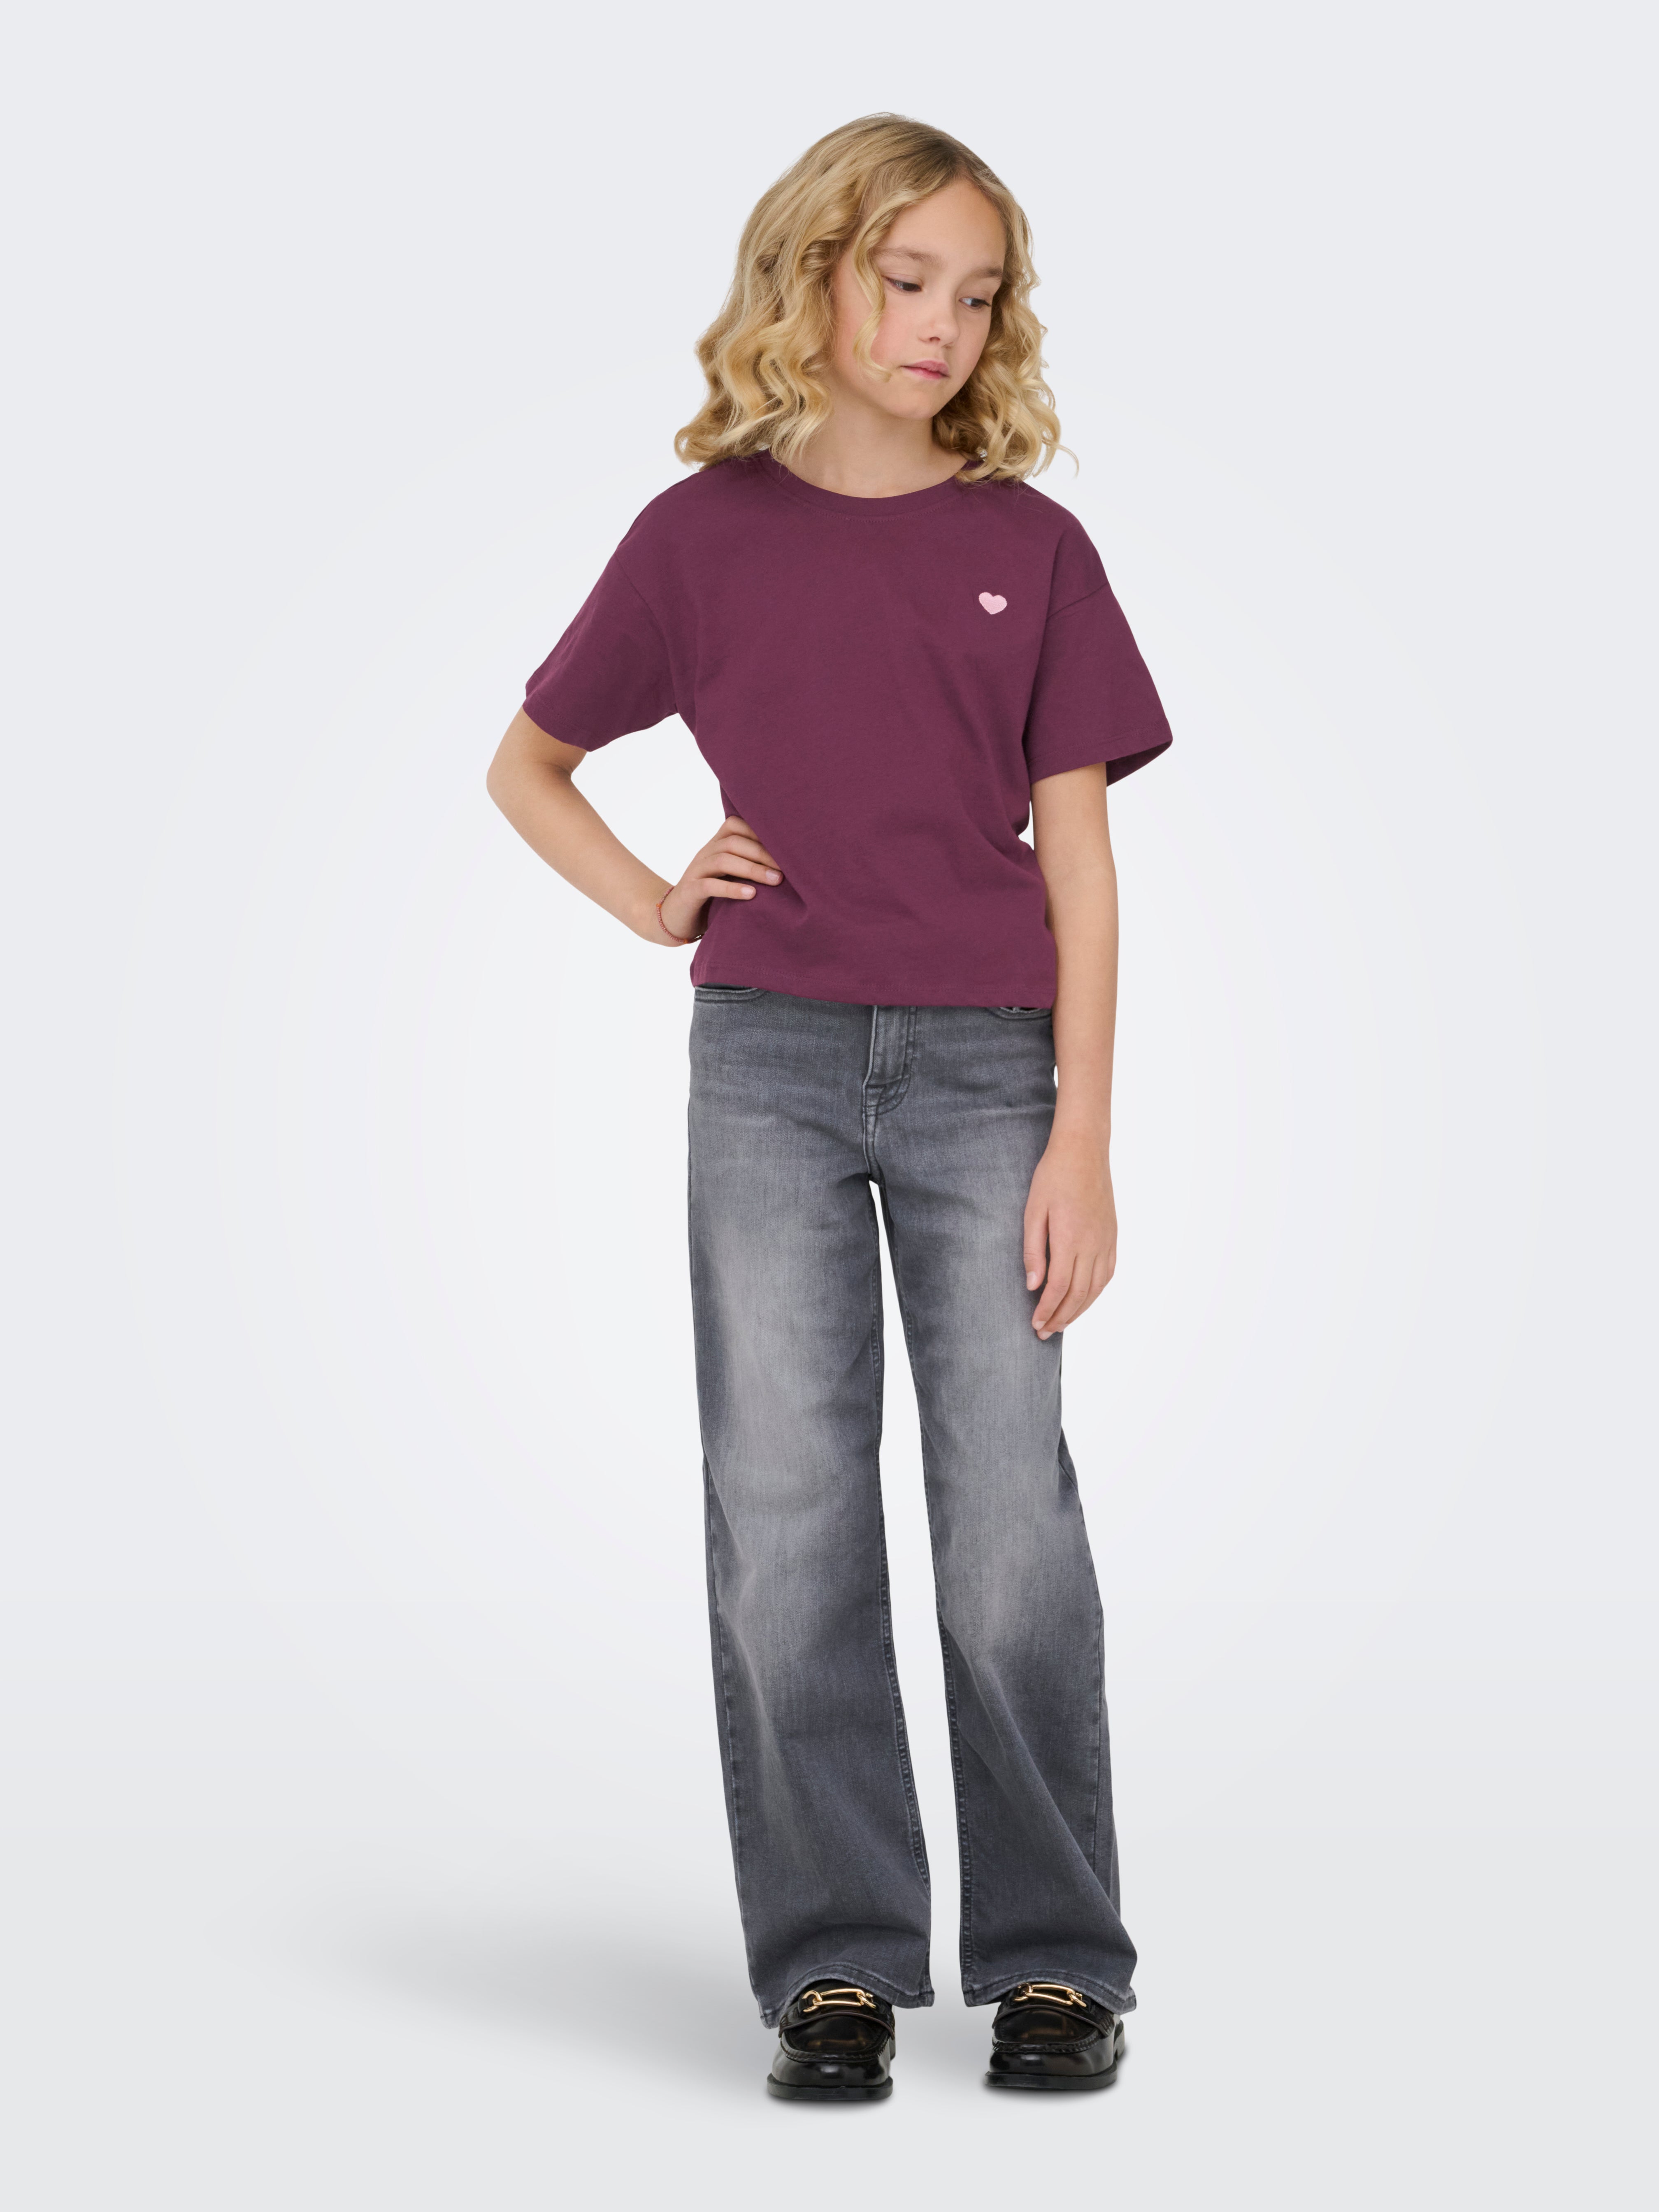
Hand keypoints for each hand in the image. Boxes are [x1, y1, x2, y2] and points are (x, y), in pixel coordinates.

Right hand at [658, 816, 781, 942]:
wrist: (675, 918)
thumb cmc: (711, 898)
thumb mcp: (730, 877)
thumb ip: (748, 865)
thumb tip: (787, 865)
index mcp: (715, 846)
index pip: (735, 825)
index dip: (758, 831)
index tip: (784, 845)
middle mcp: (704, 854)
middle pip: (733, 842)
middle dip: (762, 853)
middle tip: (786, 868)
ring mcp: (695, 871)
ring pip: (723, 860)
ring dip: (752, 869)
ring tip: (775, 880)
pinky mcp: (689, 892)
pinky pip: (709, 885)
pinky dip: (732, 889)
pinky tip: (751, 894)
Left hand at [1024, 1131, 1117, 1339]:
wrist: (1084, 1151)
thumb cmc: (1053, 1176)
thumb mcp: (1033, 1211)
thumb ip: (1033, 1250)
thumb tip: (1032, 1285)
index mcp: (1070, 1238)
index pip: (1059, 1287)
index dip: (1047, 1309)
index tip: (1035, 1324)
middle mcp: (1093, 1244)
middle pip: (1079, 1293)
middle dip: (1061, 1317)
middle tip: (1045, 1332)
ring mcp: (1106, 1241)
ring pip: (1096, 1288)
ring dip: (1079, 1310)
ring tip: (1062, 1323)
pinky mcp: (1112, 1236)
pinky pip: (1107, 1273)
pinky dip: (1095, 1292)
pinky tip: (1085, 1299)